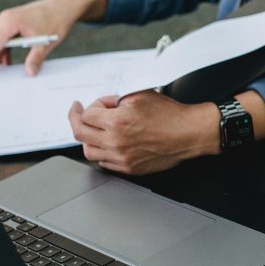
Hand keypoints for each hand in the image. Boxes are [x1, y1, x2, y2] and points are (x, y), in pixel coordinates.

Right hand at [0, 0, 106, 86]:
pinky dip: (7, 53)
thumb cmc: (56, 20)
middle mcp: (5, 20)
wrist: (65, 5)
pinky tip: (9, 65)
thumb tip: (29, 73)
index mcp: (9, 22)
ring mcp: (8, 21)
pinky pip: (5, 41)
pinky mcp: (14, 24)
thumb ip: (36, 58)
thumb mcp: (46, 42)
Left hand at [68, 91, 220, 174]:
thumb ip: (116, 101)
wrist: (188, 133)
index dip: (93, 105)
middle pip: (80, 133)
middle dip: (76, 119)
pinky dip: (101, 152)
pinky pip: (104, 163)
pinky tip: (107, 143)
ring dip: (88, 138)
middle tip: (77, 113)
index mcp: (117, 122)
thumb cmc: (170, 115)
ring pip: (89, 151)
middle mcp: (116, 142)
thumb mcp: (140, 96)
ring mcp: (122, 158)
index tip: (100, 104)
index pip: (86, 115)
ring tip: (94, 130)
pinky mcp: (130, 168)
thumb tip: (104, 107)